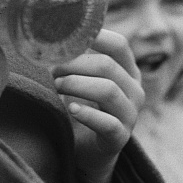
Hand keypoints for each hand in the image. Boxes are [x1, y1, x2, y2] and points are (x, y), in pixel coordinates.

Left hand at [51, 29, 143, 182]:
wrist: (84, 146)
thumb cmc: (81, 102)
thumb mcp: (81, 76)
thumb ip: (75, 57)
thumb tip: (48, 36)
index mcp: (127, 70)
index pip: (119, 44)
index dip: (95, 36)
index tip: (67, 36)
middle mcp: (134, 90)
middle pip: (107, 66)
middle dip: (75, 64)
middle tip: (52, 69)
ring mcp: (130, 114)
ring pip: (108, 90)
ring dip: (77, 84)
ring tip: (56, 85)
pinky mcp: (120, 137)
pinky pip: (108, 123)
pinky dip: (87, 114)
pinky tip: (70, 109)